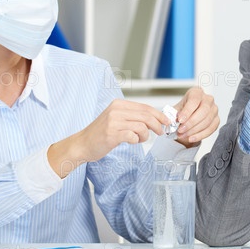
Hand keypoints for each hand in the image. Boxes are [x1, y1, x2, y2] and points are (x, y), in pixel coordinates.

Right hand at [48, 99, 168, 176]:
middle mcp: (116, 110)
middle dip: (157, 125)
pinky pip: (133, 136)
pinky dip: (136, 140)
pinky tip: (131, 142)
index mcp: (119, 104)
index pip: (145, 107)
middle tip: (160, 132)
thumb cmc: (101, 133)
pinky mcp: (112, 134)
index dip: (159, 114)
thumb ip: (132, 117)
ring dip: (145, 135)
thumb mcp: (116, 119)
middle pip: (146, 115)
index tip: (166, 121)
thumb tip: (154, 119)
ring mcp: (113, 122)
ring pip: (142, 126)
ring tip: (140, 140)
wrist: (82, 144)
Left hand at [172, 87, 219, 147]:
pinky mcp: (217, 120)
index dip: (187, 111)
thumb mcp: (175, 110)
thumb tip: (169, 121)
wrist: (189, 116)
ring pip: (207, 121)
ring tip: (183, 135)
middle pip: (203, 111)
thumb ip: (172, 115)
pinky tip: (191, 138)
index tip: (180, 120)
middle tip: (180, 130)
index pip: (194, 100)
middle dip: (191, 123)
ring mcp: (214, 109)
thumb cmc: (183, 110)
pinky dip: (200, 135)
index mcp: (197, 92)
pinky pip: (211, 129)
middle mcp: (208, 99)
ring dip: (194, 130)